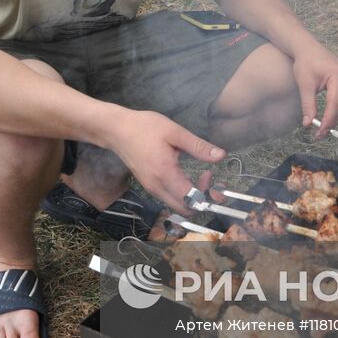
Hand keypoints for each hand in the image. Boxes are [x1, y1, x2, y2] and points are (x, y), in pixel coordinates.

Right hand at [103, 109, 225, 212]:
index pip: (191, 199)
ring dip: (191, 195)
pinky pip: (169, 198)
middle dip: (201, 198)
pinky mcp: (148, 186)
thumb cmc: (144, 128)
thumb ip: (198, 146)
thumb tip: (221, 156)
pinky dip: (181, 192)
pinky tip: (183, 173)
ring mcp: (151, 189)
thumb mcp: (174, 132)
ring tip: (196, 173)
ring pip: (177, 205)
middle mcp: (157, 187)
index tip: (208, 173)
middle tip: (205, 176)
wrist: (116, 130)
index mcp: (165, 174)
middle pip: (185, 209)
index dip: (206, 192)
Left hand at [290, 45, 337, 138]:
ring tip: (322, 129)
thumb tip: (308, 124)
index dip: (328, 120)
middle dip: (332, 122)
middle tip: (319, 135)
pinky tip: (328, 119)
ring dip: (336, 119)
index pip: (335, 104)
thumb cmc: (306, 63)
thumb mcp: (305, 84)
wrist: (309, 49)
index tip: (319, 133)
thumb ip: (308, 105)